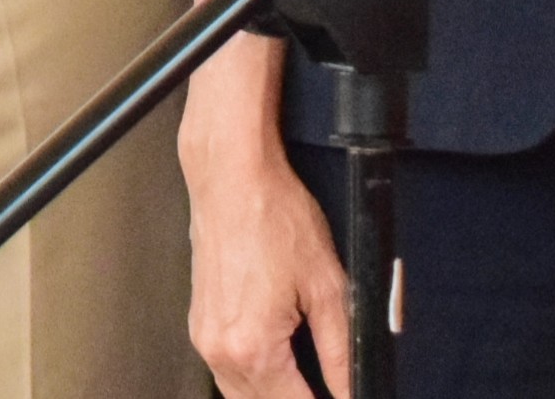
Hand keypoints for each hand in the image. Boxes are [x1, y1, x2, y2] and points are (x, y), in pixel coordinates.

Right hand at [182, 122, 349, 398]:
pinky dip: (253, 379)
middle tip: (328, 386)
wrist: (232, 176)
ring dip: (274, 394)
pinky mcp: (200, 323)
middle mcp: (220, 350)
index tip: (341, 396)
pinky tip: (278, 362)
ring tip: (307, 378)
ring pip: (240, 397)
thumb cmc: (274, 216)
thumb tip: (354, 390)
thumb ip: (343, 353)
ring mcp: (204, 338)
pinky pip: (226, 373)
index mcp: (253, 348)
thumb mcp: (328, 287)